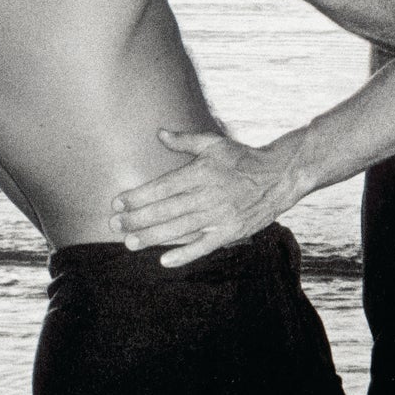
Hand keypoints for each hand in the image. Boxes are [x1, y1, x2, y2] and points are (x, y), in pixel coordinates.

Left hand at [112, 130, 295, 265]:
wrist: (280, 175)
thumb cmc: (243, 157)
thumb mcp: (214, 143)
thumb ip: (185, 140)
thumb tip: (159, 133)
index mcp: (201, 172)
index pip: (162, 186)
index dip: (138, 196)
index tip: (117, 202)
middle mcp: (208, 194)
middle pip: (166, 209)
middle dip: (137, 218)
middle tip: (115, 225)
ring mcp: (220, 215)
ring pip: (180, 229)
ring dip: (153, 237)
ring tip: (131, 243)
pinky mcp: (232, 231)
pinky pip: (205, 245)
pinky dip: (185, 255)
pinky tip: (164, 261)